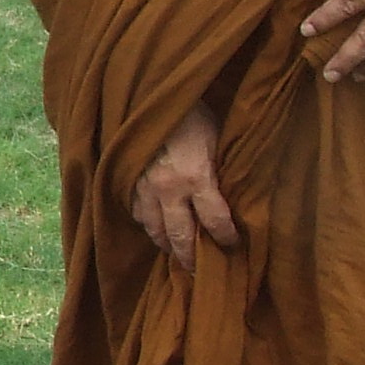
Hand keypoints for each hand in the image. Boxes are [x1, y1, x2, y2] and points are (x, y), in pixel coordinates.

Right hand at [130, 100, 238, 269]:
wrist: (149, 92)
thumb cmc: (191, 112)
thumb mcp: (217, 137)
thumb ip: (221, 169)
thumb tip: (236, 192)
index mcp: (197, 178)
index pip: (215, 222)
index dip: (226, 238)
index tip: (233, 246)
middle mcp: (169, 190)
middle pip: (181, 237)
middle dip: (192, 258)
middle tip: (200, 271)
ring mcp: (144, 188)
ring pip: (155, 230)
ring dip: (167, 245)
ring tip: (176, 255)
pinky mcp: (127, 181)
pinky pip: (137, 214)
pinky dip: (148, 225)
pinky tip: (155, 227)